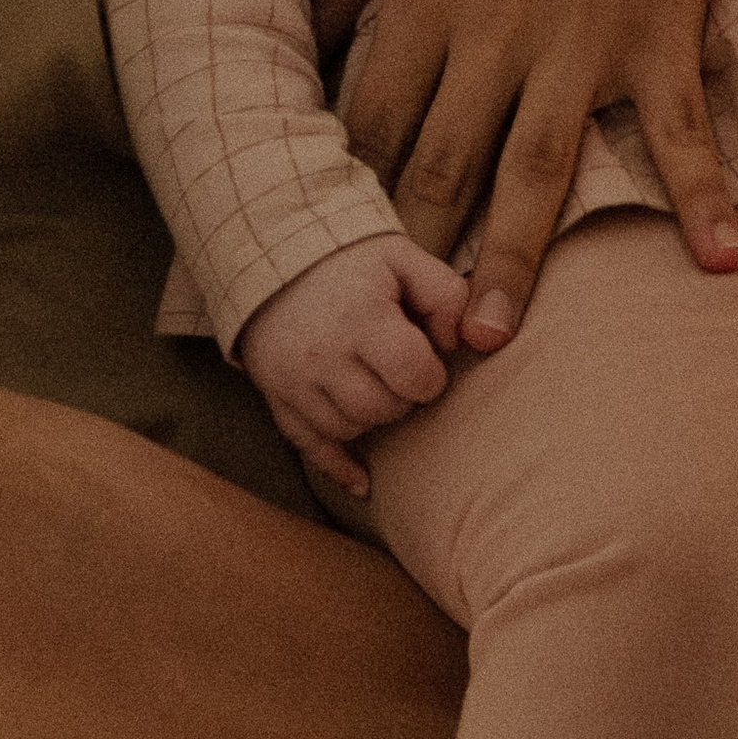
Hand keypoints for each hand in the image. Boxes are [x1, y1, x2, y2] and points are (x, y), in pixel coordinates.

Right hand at [238, 233, 469, 499]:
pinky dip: (337, 466)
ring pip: (349, 429)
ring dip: (371, 415)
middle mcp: (323, 355)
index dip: (430, 374)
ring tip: (372, 382)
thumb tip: (463, 343)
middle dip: (402, 395)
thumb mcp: (404, 259)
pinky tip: (363, 482)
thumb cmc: (352, 262)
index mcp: (361, 318)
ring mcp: (294, 381)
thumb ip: (448, 295)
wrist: (274, 256)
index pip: (415, 376)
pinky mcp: (276, 397)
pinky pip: (308, 447)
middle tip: (398, 369)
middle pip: (383, 409)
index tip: (424, 357)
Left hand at [311, 0, 737, 349]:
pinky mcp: (659, 28)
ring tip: (489, 341)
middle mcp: (493, 31)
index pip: (363, 122)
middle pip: (438, 167)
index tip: (320, 262)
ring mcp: (581, 38)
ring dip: (512, 262)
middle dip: (405, 259)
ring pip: (536, 171)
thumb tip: (289, 38)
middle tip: (384, 342)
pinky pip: (680, 130)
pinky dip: (699, 197)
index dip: (336, 200)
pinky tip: (718, 263)